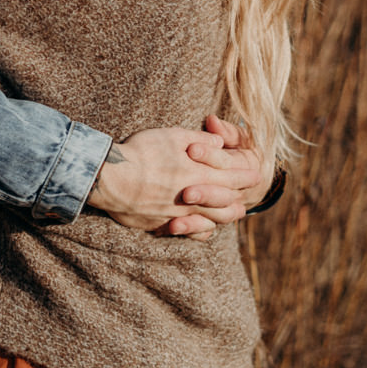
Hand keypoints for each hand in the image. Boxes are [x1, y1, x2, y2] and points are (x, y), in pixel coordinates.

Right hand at [88, 126, 262, 236]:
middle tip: (245, 204)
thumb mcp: (171, 136)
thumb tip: (219, 143)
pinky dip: (198, 230)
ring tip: (230, 217)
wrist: (111, 178)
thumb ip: (198, 140)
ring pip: (208, 220)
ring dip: (222, 218)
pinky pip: (185, 230)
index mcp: (197, 174)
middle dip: (237, 203)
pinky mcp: (160, 223)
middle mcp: (191, 197)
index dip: (244, 176)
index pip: (230, 177)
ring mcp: (176, 213)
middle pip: (223, 204)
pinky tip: (200, 229)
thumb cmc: (141, 152)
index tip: (255, 176)